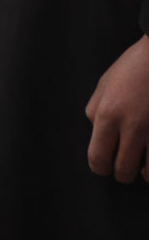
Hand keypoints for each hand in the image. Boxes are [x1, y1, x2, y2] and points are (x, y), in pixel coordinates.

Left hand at [86, 36, 148, 181]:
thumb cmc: (136, 66)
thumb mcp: (105, 84)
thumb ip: (96, 110)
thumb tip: (96, 132)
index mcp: (107, 115)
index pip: (98, 158)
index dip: (102, 168)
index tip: (107, 168)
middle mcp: (132, 126)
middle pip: (123, 170)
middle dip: (124, 173)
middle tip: (127, 167)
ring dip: (147, 173)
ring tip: (146, 166)